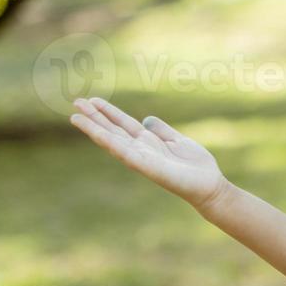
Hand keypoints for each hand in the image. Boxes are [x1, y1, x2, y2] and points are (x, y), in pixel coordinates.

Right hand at [69, 97, 228, 209]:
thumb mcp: (177, 140)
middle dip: (95, 117)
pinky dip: (112, 144)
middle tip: (76, 102)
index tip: (92, 100)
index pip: (123, 123)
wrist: (210, 185)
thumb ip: (161, 130)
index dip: (108, 112)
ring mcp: (142, 158)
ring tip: (76, 117)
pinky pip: (126, 154)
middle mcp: (141, 149)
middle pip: (113, 130)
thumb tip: (147, 119)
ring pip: (113, 141)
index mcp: (148, 141)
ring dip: (94, 129)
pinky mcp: (148, 168)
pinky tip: (98, 134)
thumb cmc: (195, 165)